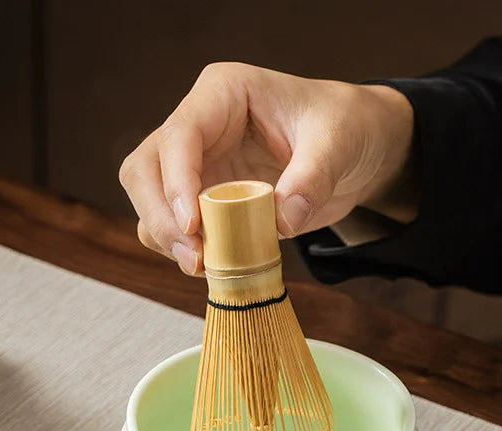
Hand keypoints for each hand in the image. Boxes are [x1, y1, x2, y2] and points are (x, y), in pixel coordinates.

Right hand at [119, 62, 417, 274]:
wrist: (356, 149)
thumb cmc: (344, 127)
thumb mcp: (338, 143)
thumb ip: (313, 178)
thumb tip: (282, 220)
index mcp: (223, 94)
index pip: (180, 135)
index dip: (177, 181)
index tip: (192, 224)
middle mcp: (199, 128)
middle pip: (145, 169)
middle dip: (160, 215)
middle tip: (192, 256)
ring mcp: (197, 165)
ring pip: (149, 200)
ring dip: (165, 237)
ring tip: (201, 265)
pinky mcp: (204, 200)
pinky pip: (175, 226)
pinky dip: (183, 249)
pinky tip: (210, 265)